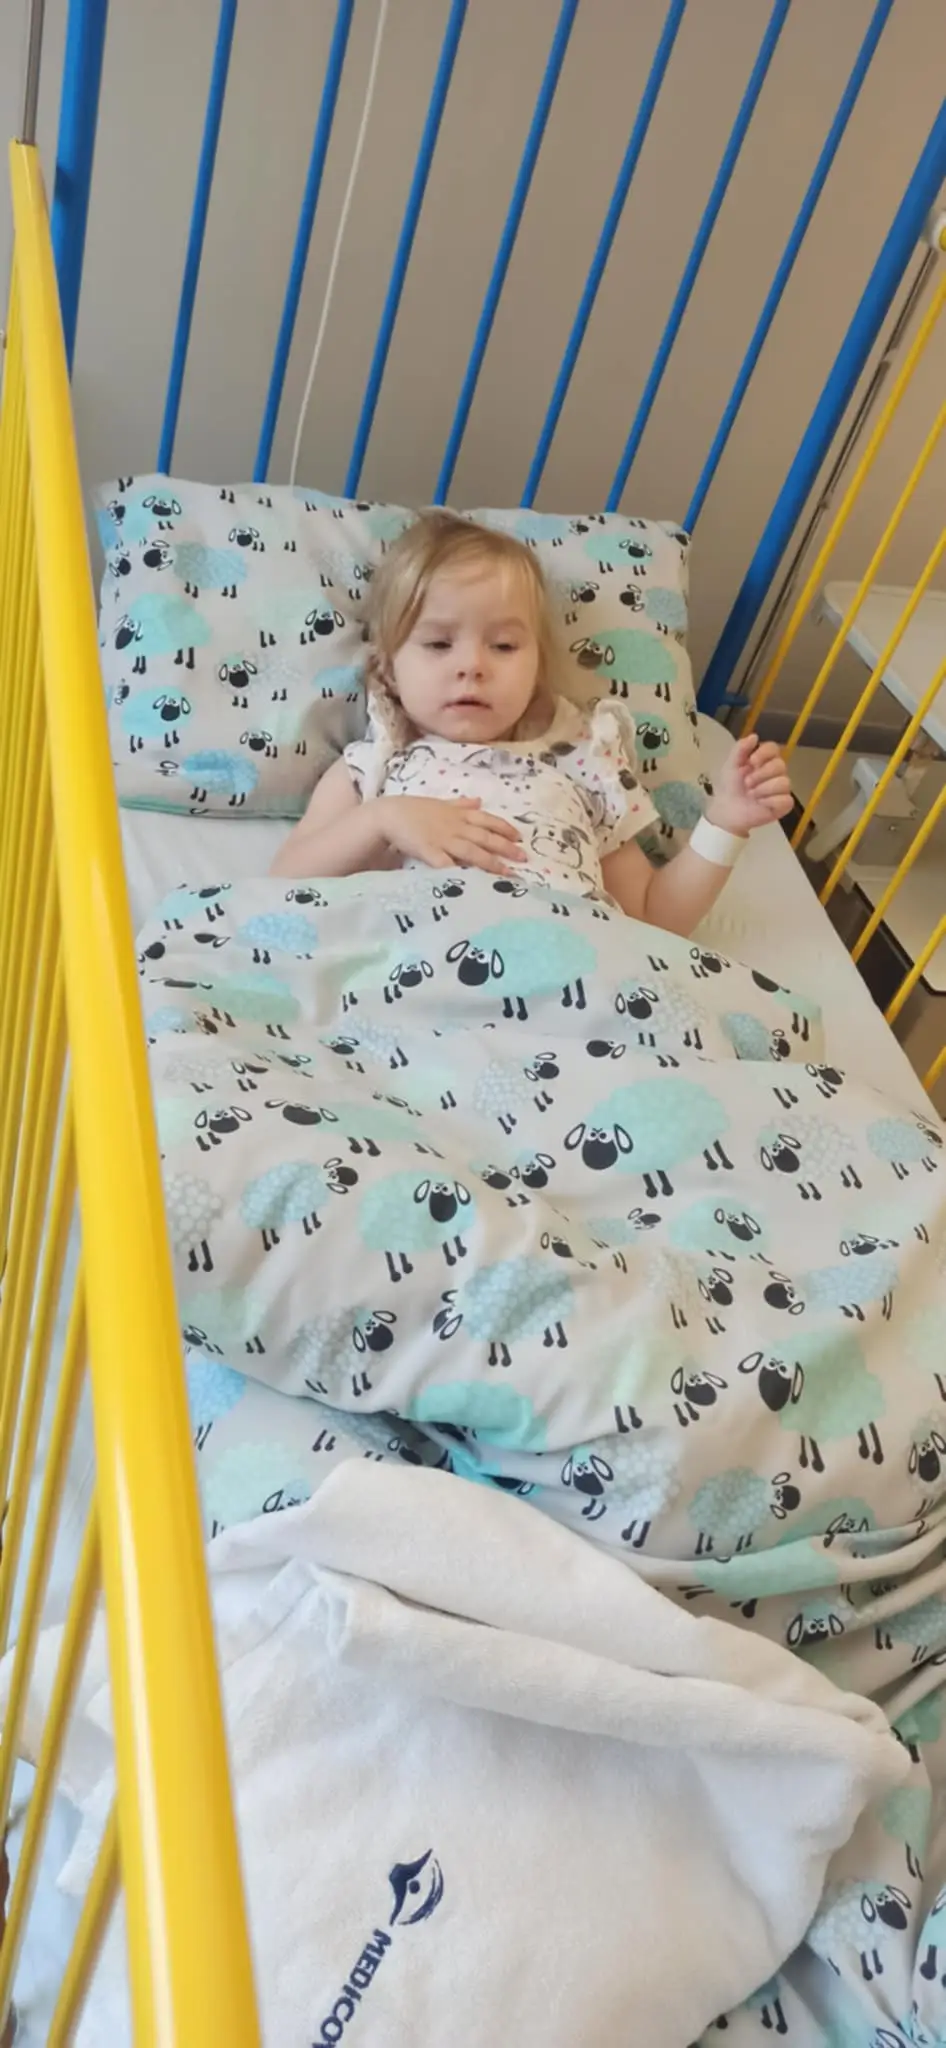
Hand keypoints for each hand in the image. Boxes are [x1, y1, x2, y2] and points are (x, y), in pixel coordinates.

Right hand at [376, 795, 524, 874]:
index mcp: (459, 814)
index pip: (488, 820)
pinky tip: (472, 882)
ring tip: (508, 873)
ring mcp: (443, 839)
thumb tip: (479, 801)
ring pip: (472, 851)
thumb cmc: (414, 810)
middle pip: (486, 837)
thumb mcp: (441, 803)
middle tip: (524, 858)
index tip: (520, 838)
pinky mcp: (429, 851)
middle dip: (506, 848)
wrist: (389, 814)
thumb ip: (461, 804)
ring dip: (491, 863)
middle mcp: (456, 826)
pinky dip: (459, 871)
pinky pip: (447, 864)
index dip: (505, 829)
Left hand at [706, 734, 792, 835]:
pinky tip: (761, 804)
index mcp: (764, 760)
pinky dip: (770, 802)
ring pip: (784, 782)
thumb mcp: (731, 765)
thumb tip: (755, 736)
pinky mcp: (784, 805)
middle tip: (747, 784)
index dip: (764, 753)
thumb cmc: (730, 787)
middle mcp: (775, 772)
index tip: (751, 761)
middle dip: (760, 775)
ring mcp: (781, 789)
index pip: (773, 748)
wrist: (726, 810)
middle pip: (780, 765)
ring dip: (763, 789)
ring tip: (752, 795)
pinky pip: (785, 799)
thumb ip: (740, 748)